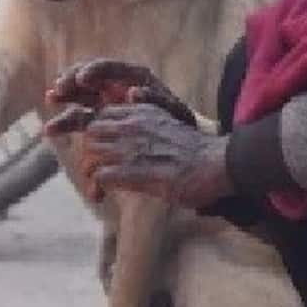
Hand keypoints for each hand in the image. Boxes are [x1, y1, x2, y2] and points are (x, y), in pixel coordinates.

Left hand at [44, 98, 229, 209]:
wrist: (218, 164)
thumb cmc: (195, 151)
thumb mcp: (166, 126)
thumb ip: (144, 127)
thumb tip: (124, 140)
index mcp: (141, 111)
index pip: (101, 116)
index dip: (96, 136)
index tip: (99, 154)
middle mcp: (133, 125)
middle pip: (91, 134)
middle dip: (88, 155)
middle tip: (94, 175)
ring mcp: (134, 147)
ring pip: (91, 154)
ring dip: (90, 173)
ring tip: (96, 190)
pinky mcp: (137, 171)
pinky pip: (102, 175)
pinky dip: (98, 187)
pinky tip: (102, 196)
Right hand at [45, 58, 197, 121]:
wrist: (178, 144)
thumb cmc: (177, 124)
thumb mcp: (173, 112)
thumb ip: (155, 100)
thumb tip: (133, 92)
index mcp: (133, 76)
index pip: (109, 67)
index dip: (93, 70)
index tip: (82, 79)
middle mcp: (115, 85)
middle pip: (87, 77)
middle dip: (71, 81)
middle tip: (58, 90)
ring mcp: (104, 101)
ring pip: (77, 95)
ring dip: (62, 98)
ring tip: (50, 101)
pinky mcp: (97, 118)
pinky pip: (78, 116)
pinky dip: (66, 119)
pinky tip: (53, 128)